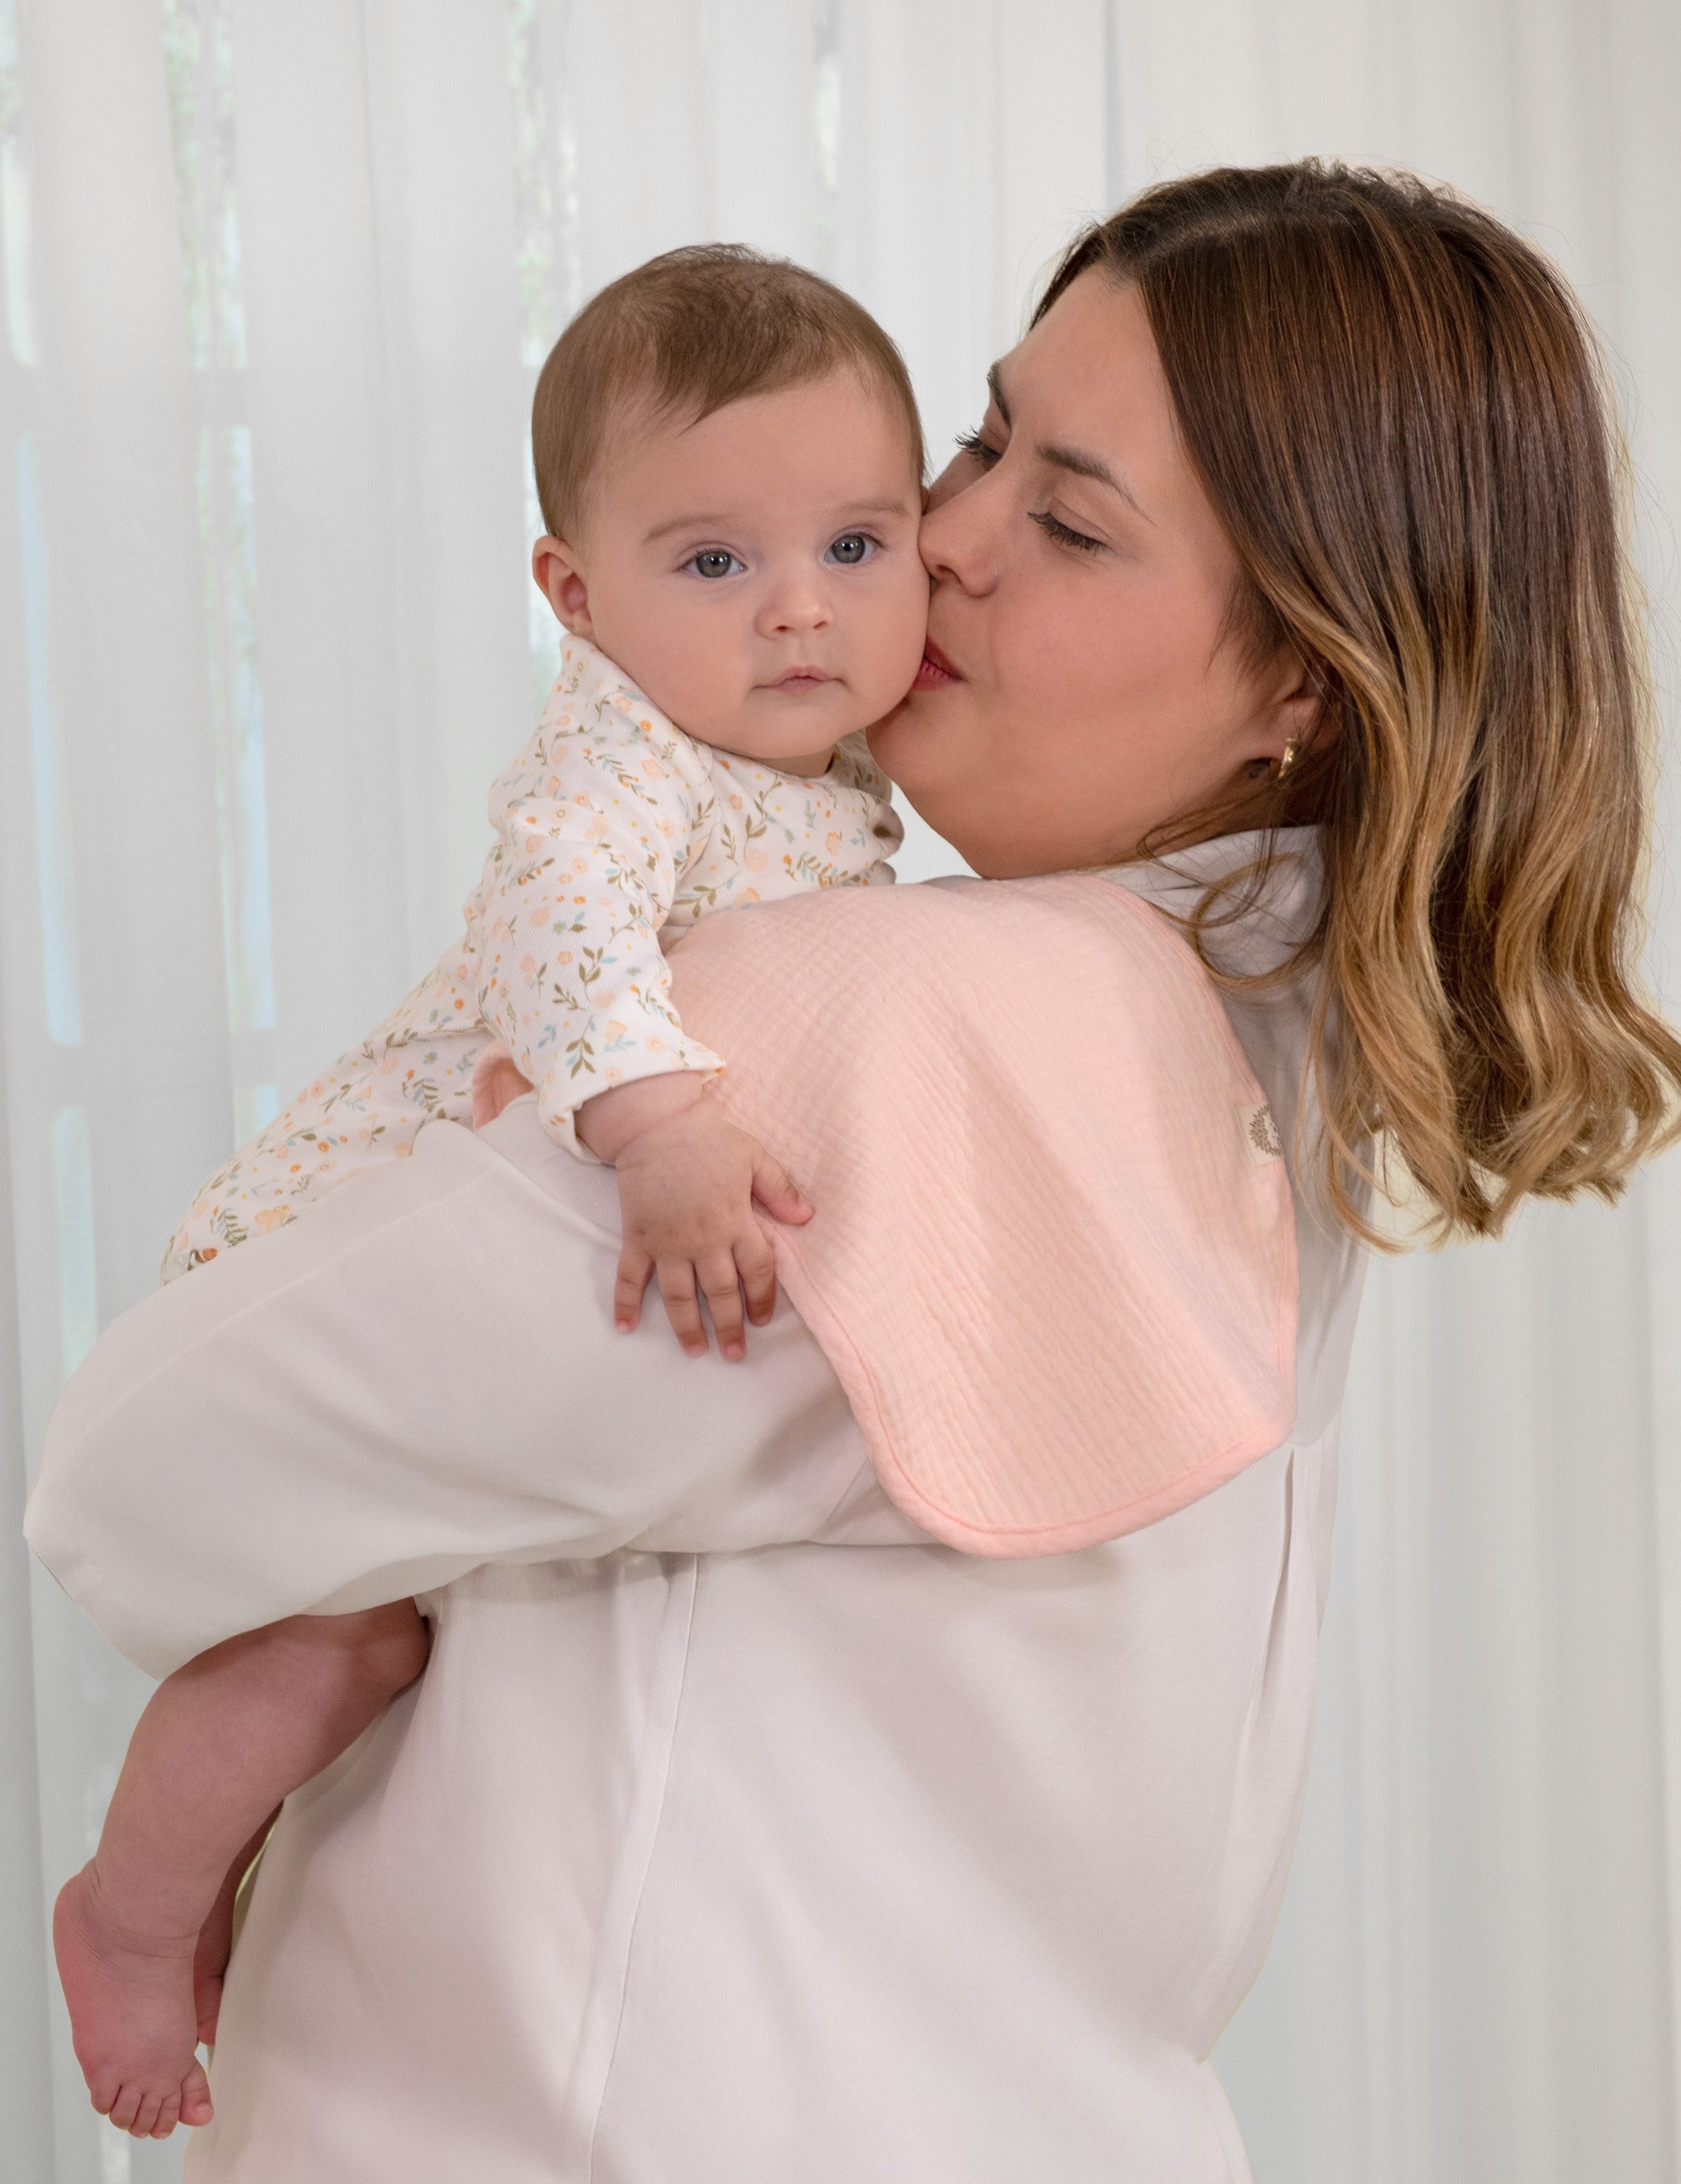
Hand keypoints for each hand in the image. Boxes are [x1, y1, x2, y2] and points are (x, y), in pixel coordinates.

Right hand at [583, 1083, 811, 1359]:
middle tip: (734, 1354)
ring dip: (687, 1327)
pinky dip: (625, 1302)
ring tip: (696, 1352)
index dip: (763, 1298)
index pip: (757, 1270)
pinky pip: (630, 1276)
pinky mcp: (637, 1236)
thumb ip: (780, 1189)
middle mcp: (703, 1239)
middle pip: (721, 1293)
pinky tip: (625, 1327)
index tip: (763, 1320)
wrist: (655, 1124)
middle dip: (730, 1327)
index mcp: (735, 1221)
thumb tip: (806, 1216)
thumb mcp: (754, 1156)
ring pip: (679, 1295)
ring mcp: (668, 1242)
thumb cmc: (708, 1138)